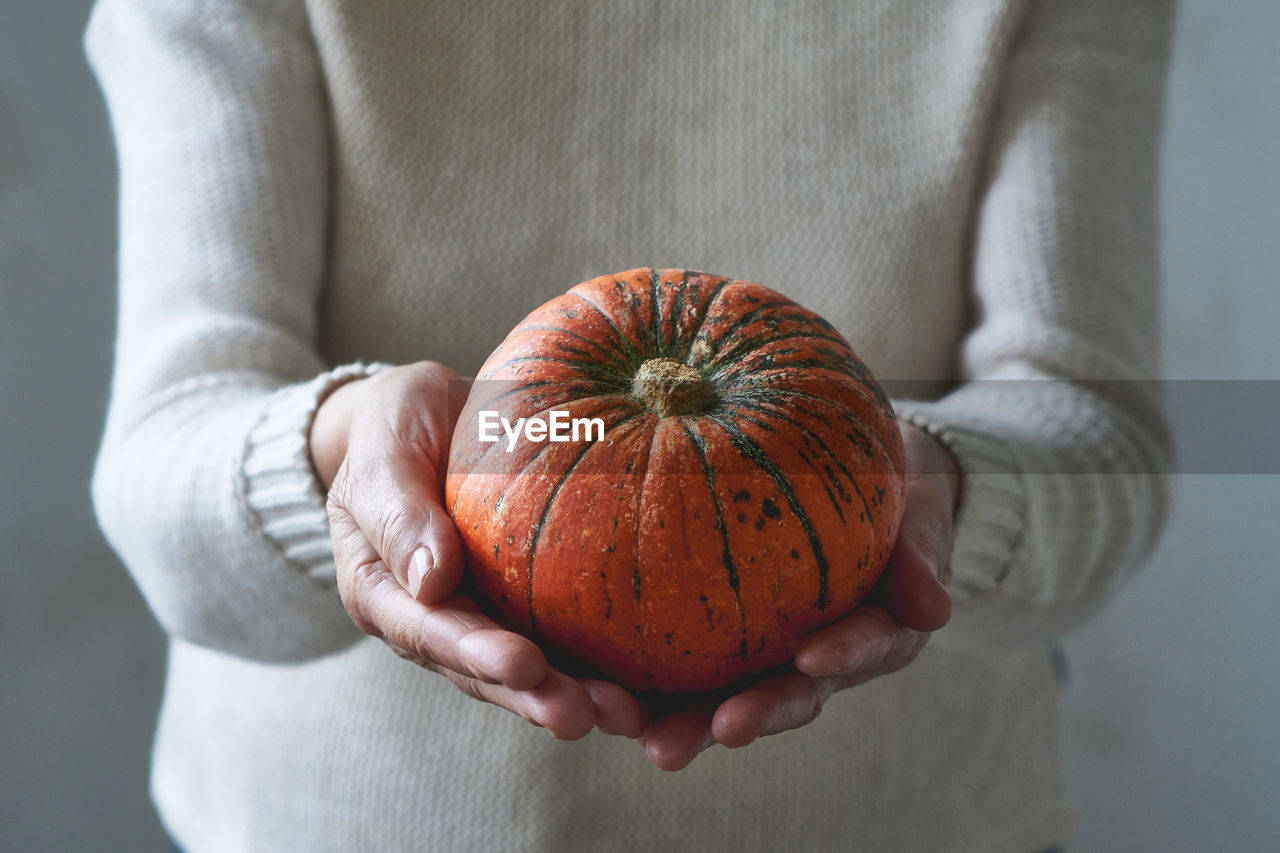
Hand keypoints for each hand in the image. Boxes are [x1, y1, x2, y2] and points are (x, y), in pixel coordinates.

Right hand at [314, 362, 645, 739]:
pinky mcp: (529, 606)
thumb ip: (396, 510)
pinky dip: (605, 666)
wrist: (429, 415)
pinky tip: (653, 687)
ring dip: (577, 697)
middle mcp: (437, 620)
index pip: (432, 632)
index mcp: (388, 593)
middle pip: (487, 672)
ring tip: (627, 716)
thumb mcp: (383, 451)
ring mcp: (486, 618)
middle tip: (583, 715)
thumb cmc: (396, 425)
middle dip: (536, 698)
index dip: (479, 655)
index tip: (525, 666)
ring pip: (532, 672)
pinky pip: (567, 641)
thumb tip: (431, 580)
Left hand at [638, 420, 960, 769]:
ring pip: (729, 695)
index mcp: (873, 633)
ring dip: (692, 722)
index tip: (814, 657)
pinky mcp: (724, 637)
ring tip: (651, 739)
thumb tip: (935, 611)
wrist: (871, 482)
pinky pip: (686, 662)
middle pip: (786, 695)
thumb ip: (921, 558)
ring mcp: (768, 652)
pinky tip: (606, 688)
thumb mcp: (920, 517)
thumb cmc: (897, 492)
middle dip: (753, 717)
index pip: (860, 648)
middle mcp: (818, 657)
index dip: (842, 656)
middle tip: (721, 732)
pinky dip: (650, 681)